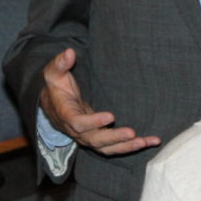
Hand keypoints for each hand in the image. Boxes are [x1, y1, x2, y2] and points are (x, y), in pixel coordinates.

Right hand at [40, 48, 160, 155]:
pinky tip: (149, 142)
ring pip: (106, 148)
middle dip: (114, 138)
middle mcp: (76, 131)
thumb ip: (61, 63)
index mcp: (66, 115)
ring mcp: (87, 137)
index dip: (93, 122)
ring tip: (145, 142)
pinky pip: (113, 147)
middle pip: (95, 140)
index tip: (111, 116)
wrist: (51, 104)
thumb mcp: (53, 73)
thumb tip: (70, 52)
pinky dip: (130, 146)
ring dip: (126, 146)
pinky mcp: (98, 138)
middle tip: (132, 133)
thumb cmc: (55, 86)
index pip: (78, 123)